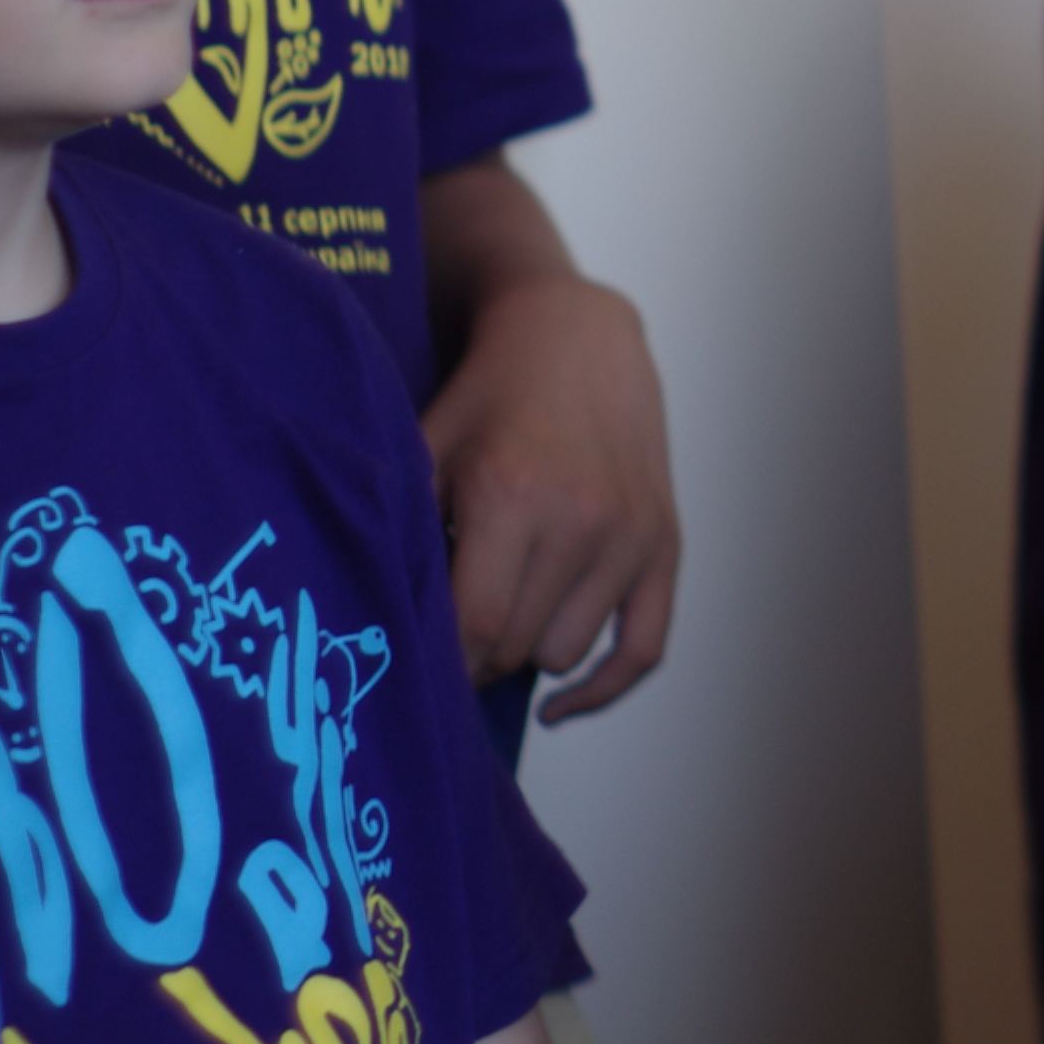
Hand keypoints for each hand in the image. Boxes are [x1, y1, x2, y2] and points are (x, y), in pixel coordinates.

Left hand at [423, 270, 679, 719]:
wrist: (575, 337)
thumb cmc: (486, 398)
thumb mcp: (427, 448)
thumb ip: (404, 532)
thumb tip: (379, 631)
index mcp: (511, 495)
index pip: (474, 626)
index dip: (439, 662)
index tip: (412, 665)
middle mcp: (580, 520)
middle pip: (517, 647)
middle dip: (473, 657)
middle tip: (447, 638)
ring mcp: (631, 535)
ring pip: (566, 653)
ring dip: (526, 648)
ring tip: (501, 613)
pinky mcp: (664, 544)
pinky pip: (644, 649)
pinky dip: (601, 689)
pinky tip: (560, 706)